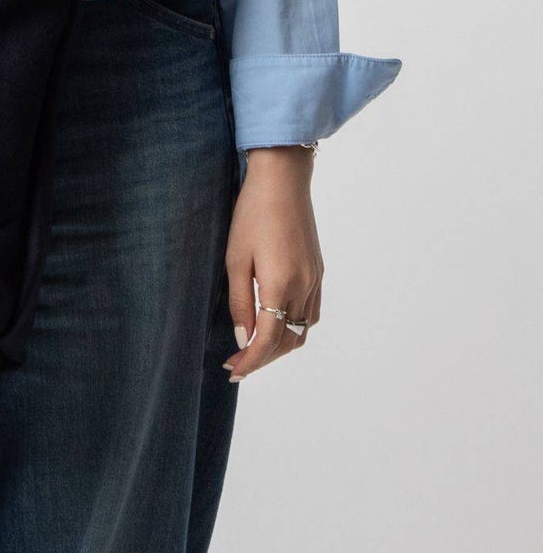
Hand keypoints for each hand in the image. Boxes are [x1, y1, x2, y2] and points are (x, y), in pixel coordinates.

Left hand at [222, 147, 323, 381]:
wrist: (283, 181)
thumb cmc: (252, 214)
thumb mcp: (235, 259)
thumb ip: (240, 302)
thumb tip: (244, 338)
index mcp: (281, 285)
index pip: (267, 340)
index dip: (250, 361)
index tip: (233, 370)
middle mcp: (304, 287)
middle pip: (288, 340)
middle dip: (263, 359)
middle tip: (238, 365)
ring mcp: (315, 279)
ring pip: (303, 330)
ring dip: (280, 347)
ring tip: (254, 350)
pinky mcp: (318, 270)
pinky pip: (311, 313)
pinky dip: (294, 328)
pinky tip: (276, 325)